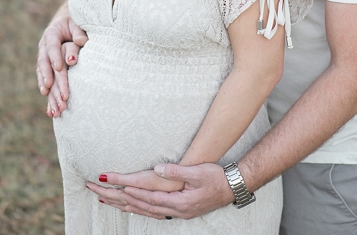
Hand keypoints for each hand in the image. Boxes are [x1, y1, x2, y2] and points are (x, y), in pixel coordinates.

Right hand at [37, 10, 86, 98]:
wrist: (66, 23)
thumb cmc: (75, 23)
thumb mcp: (77, 24)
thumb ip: (79, 33)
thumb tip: (82, 42)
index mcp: (51, 34)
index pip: (52, 47)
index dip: (55, 57)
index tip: (59, 67)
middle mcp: (44, 46)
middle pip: (44, 61)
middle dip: (47, 74)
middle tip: (51, 86)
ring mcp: (43, 55)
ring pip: (41, 70)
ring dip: (44, 82)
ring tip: (46, 94)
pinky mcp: (46, 64)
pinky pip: (43, 75)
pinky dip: (44, 84)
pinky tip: (46, 95)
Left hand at [88, 163, 234, 219]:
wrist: (232, 187)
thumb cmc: (217, 178)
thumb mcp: (198, 172)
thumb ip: (176, 172)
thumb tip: (157, 169)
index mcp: (178, 202)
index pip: (146, 197)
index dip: (129, 191)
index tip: (112, 184)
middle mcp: (175, 210)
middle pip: (141, 206)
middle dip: (119, 198)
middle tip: (98, 190)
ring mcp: (177, 212)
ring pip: (145, 211)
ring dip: (126, 205)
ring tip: (108, 200)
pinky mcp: (180, 211)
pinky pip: (154, 212)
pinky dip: (140, 209)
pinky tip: (134, 207)